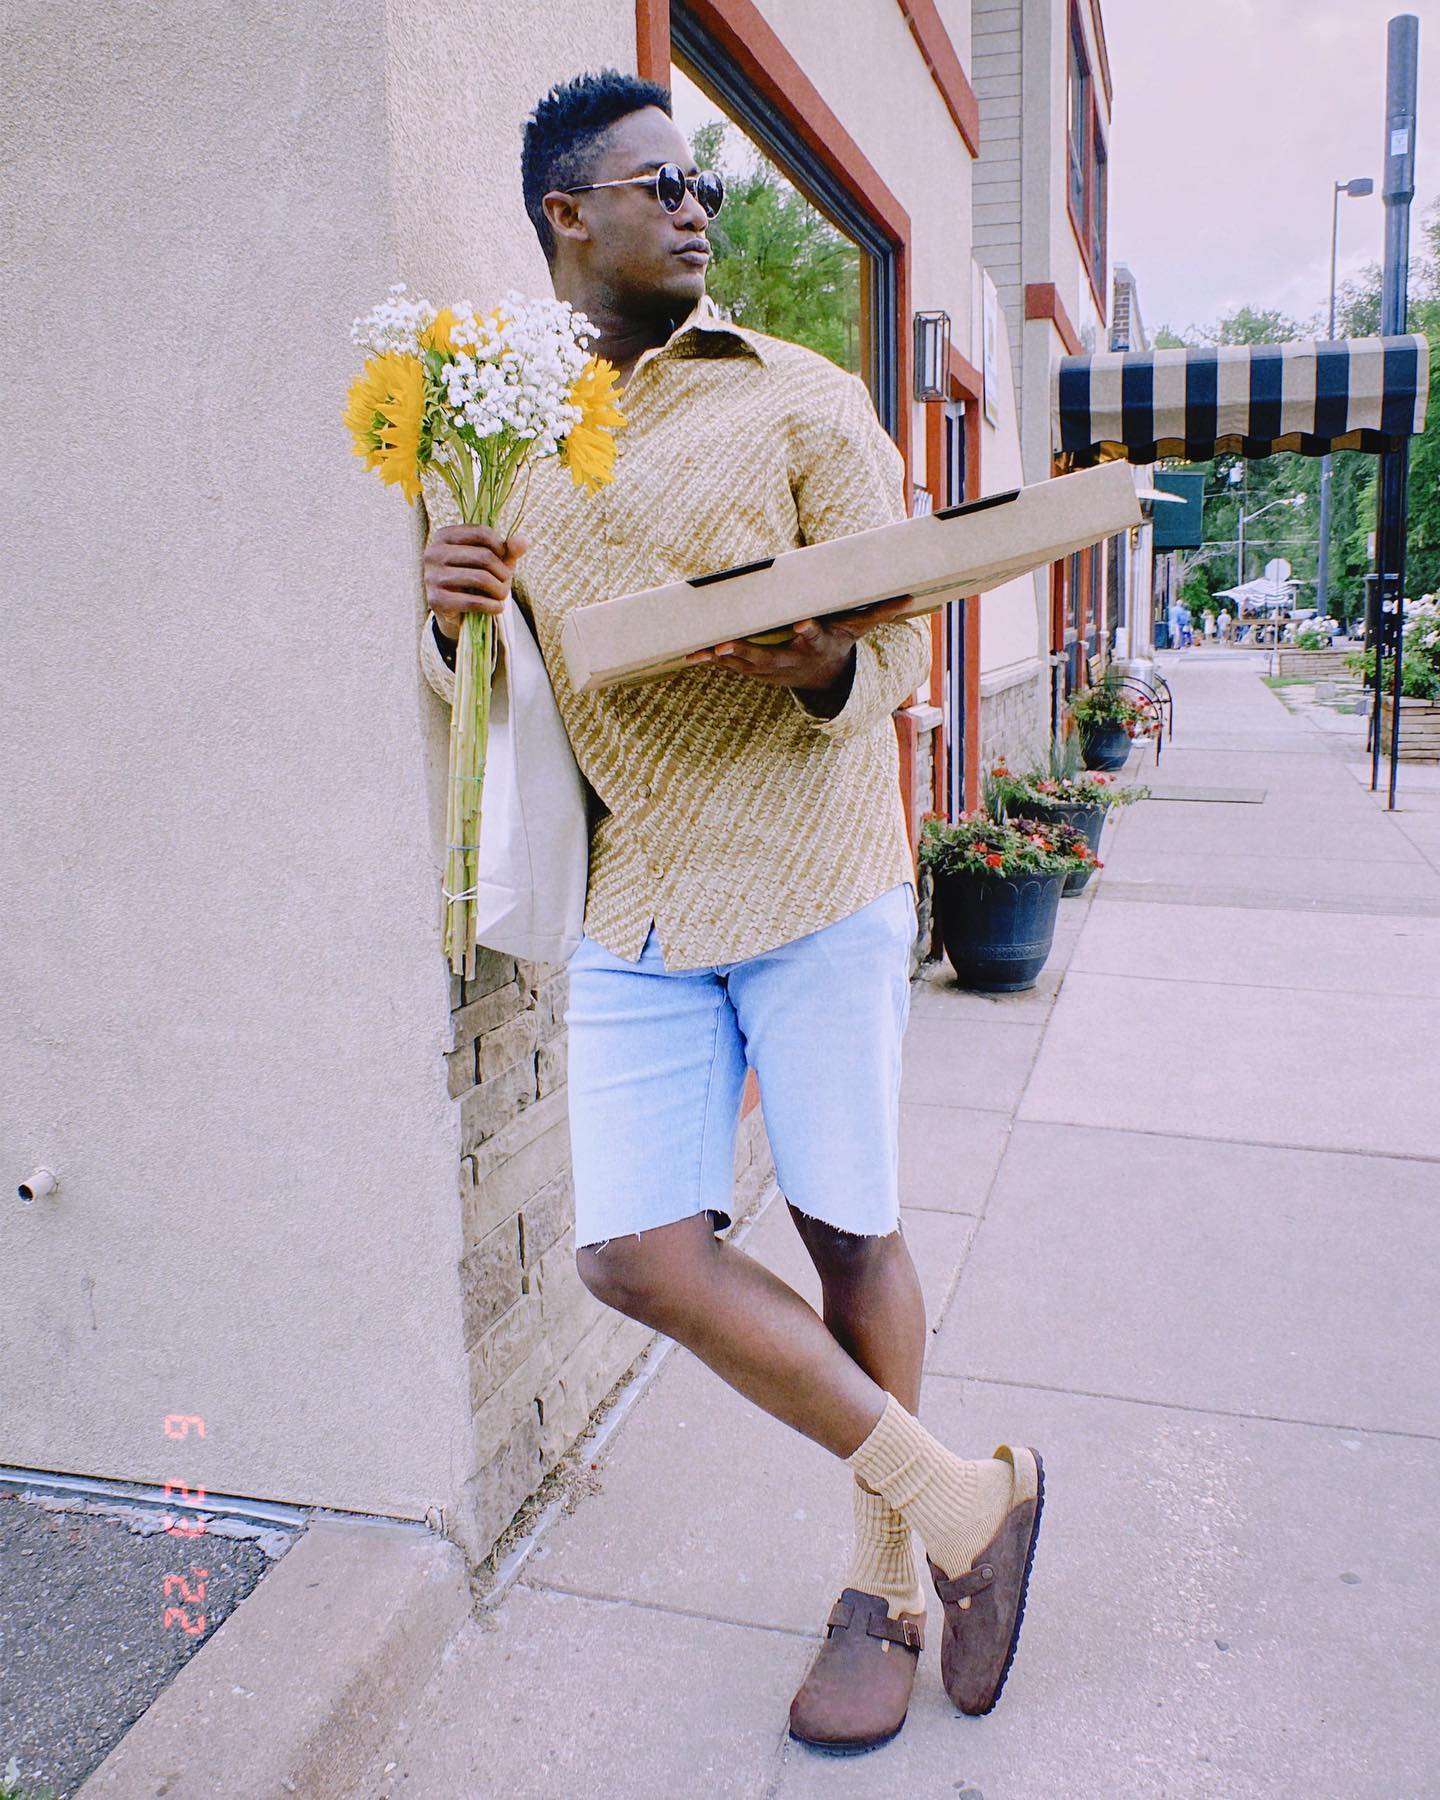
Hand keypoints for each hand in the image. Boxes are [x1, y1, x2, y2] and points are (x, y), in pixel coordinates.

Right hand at [424, 524, 530, 639]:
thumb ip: (508, 550)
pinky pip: (474, 601)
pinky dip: (493, 606)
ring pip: (480, 578)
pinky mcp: (437, 600)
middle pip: (483, 556)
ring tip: (502, 595)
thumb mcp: (493, 562)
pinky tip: (497, 607)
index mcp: (444, 536)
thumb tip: (523, 541)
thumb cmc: (475, 581)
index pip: (480, 532)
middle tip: (506, 582)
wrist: (456, 613)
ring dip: (500, 590)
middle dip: (503, 572)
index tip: (504, 560)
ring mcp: (432, 577)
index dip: (501, 547)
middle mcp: (433, 553)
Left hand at [683, 594, 915, 691]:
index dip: (808, 631)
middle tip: (727, 646)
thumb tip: (911, 598)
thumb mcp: (859, 627)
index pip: (814, 636)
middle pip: (768, 657)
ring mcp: (770, 668)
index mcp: (817, 642)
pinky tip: (690, 654)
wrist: (822, 679)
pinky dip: (710, 660)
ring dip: (721, 659)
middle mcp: (792, 658)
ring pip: (742, 664)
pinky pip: (729, 666)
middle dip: (748, 653)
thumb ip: (881, 611)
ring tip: (701, 651)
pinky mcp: (753, 670)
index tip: (801, 623)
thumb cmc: (838, 642)